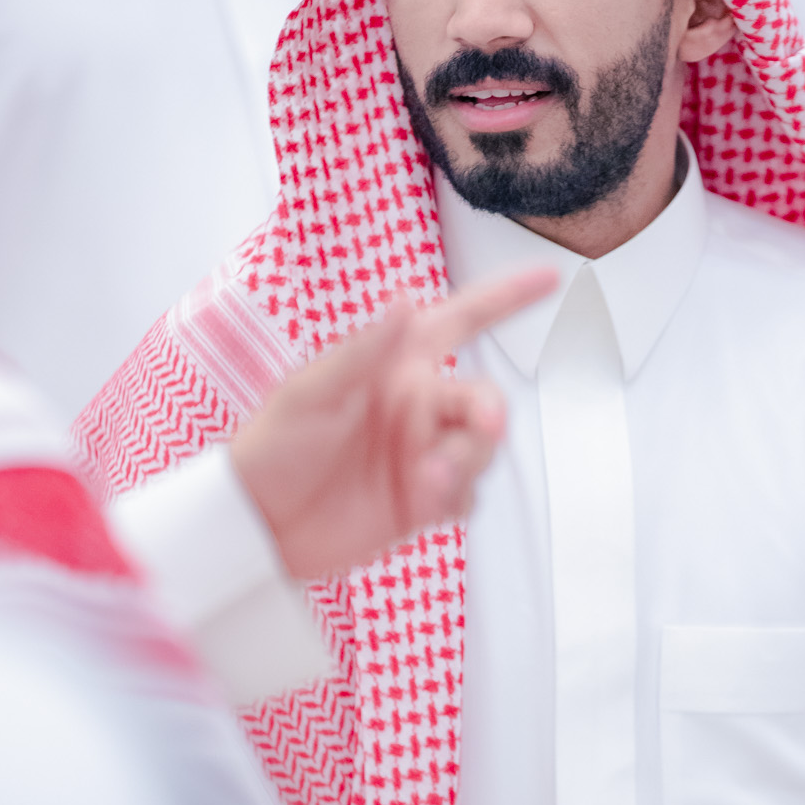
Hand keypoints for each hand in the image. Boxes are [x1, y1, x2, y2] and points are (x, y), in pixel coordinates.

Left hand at [230, 269, 556, 579]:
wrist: (257, 525)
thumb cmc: (272, 447)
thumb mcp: (309, 393)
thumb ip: (362, 351)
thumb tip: (402, 303)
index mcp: (394, 366)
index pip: (460, 321)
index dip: (505, 298)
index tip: (547, 279)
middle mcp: (416, 406)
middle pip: (483, 399)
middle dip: (490, 414)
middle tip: (483, 428)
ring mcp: (423, 453)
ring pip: (481, 450)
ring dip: (466, 463)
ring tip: (429, 481)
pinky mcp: (424, 499)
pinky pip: (467, 495)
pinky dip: (457, 497)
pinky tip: (427, 501)